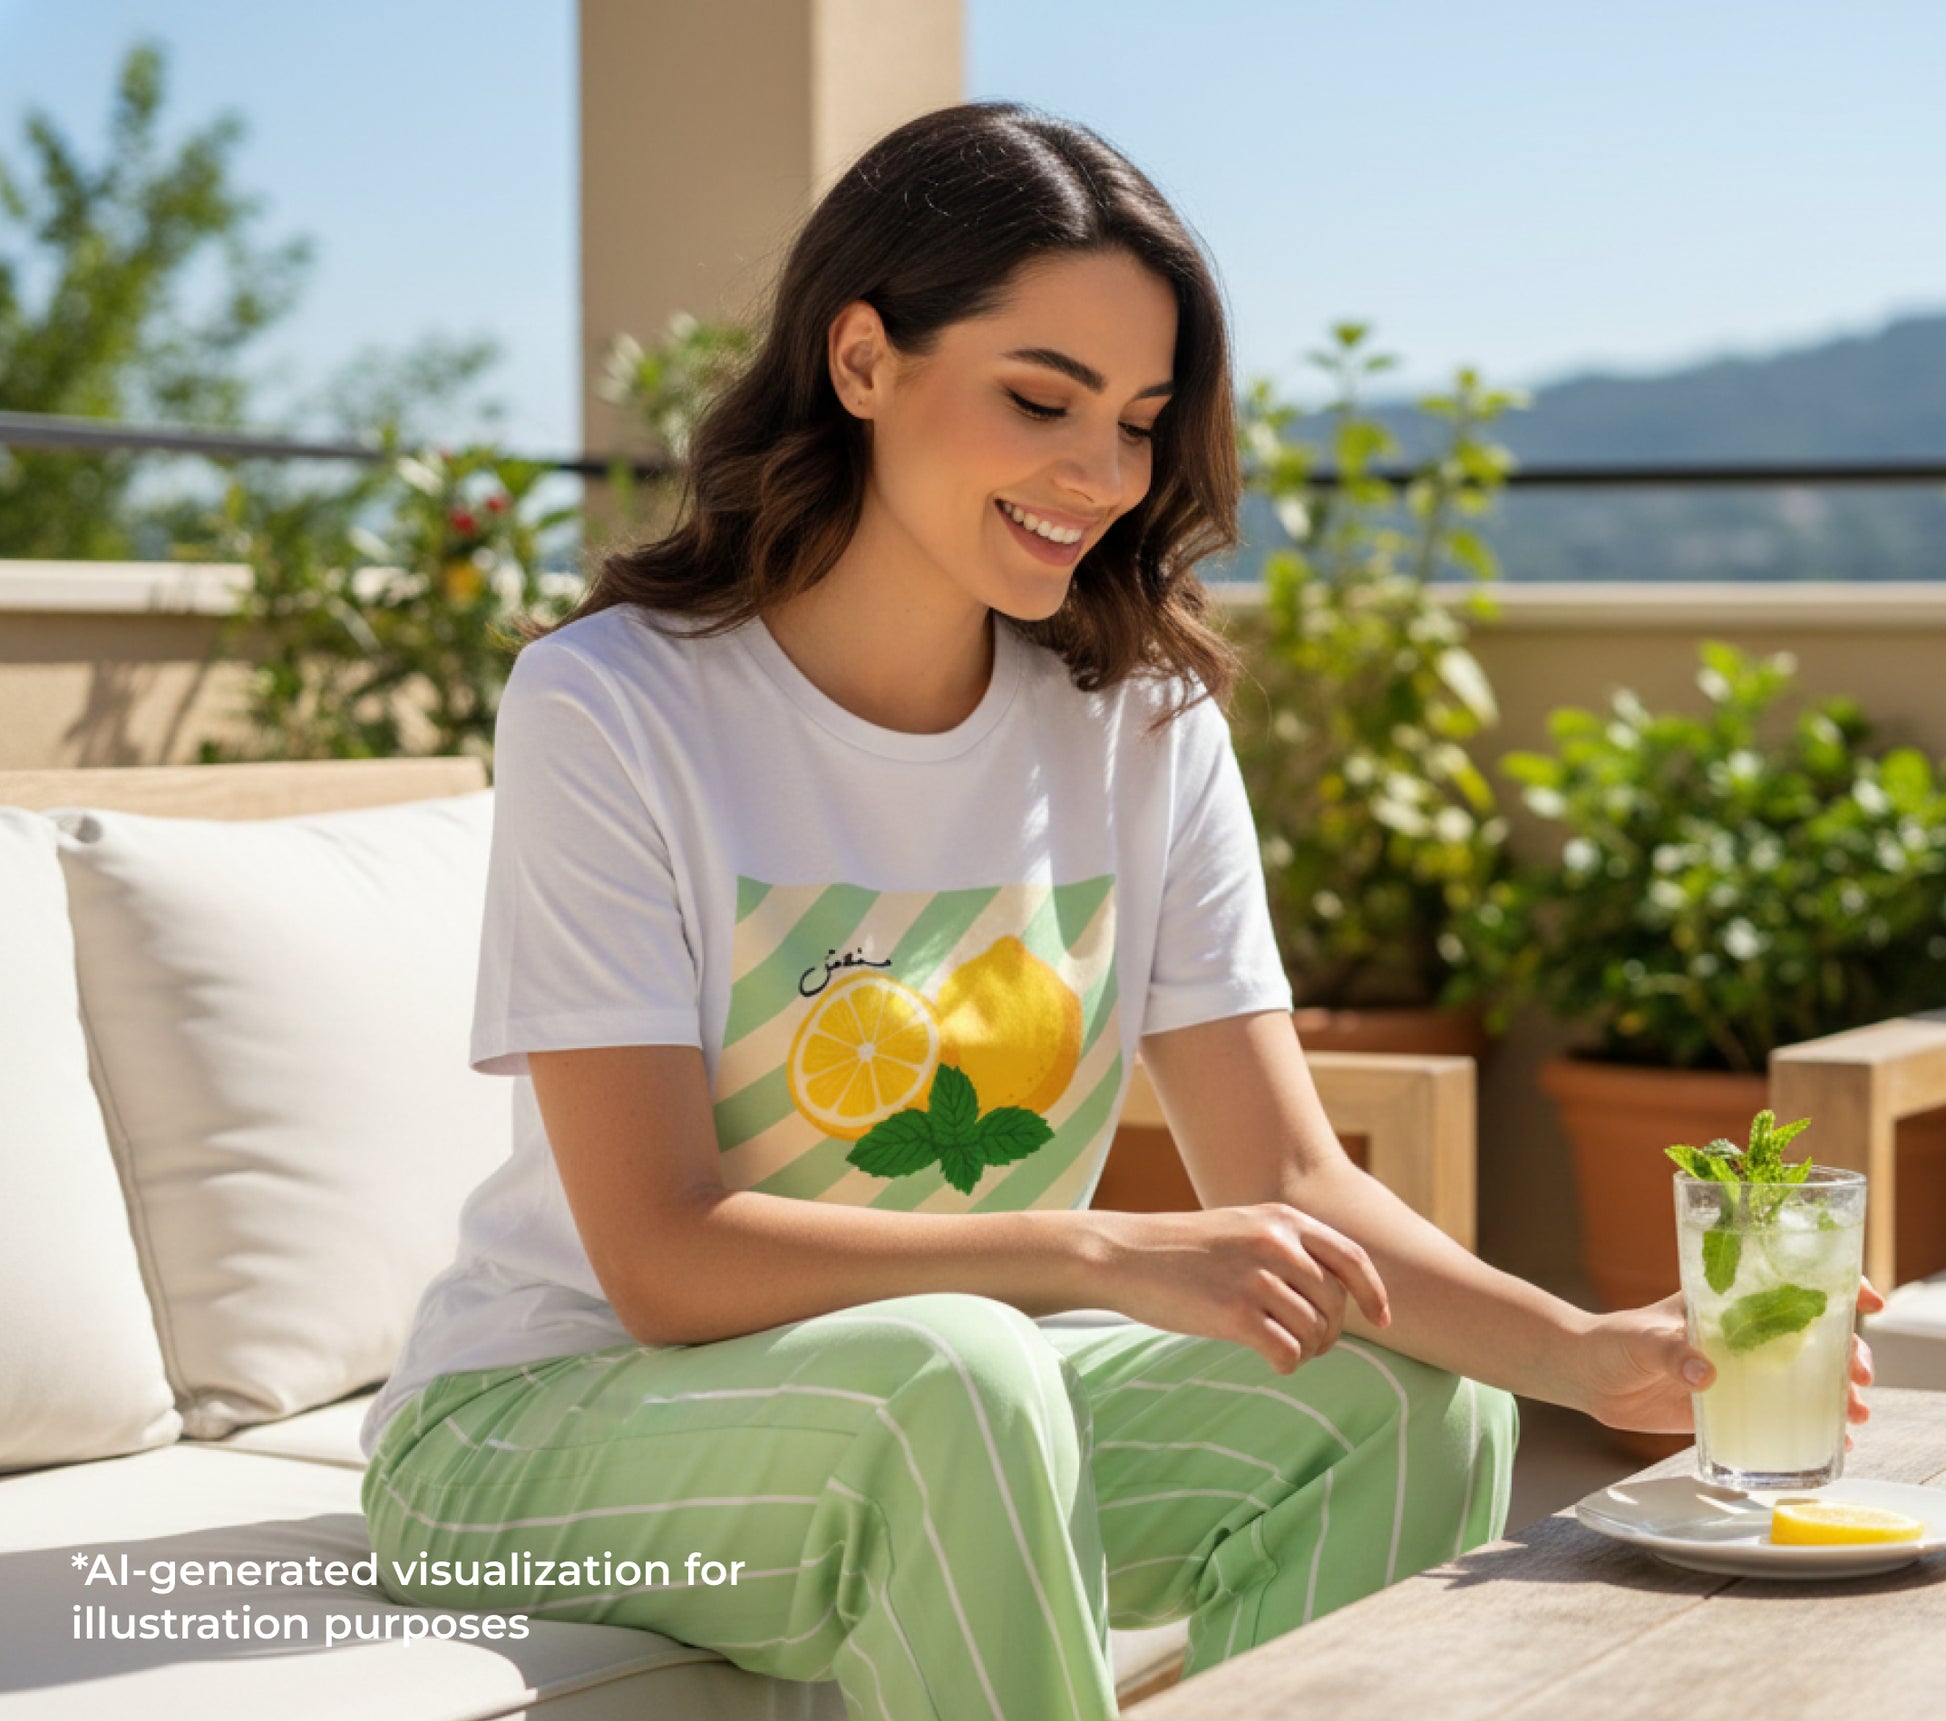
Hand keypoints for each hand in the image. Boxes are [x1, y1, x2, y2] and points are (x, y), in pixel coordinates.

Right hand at [1096, 1204, 1392, 1374]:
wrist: (1122, 1255)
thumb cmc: (1183, 1250)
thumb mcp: (1242, 1228)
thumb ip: (1287, 1246)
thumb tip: (1339, 1291)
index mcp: (1282, 1219)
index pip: (1353, 1260)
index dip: (1375, 1295)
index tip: (1383, 1322)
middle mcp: (1275, 1243)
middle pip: (1336, 1305)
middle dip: (1330, 1333)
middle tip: (1307, 1344)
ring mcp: (1255, 1278)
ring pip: (1315, 1333)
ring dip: (1307, 1351)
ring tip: (1281, 1347)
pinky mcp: (1233, 1314)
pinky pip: (1289, 1354)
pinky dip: (1286, 1363)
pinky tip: (1269, 1358)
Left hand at [1574, 1276, 1884, 1438]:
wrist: (1587, 1378)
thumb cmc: (1613, 1342)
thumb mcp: (1641, 1340)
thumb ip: (1672, 1354)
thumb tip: (1705, 1374)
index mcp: (1726, 1303)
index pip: (1788, 1285)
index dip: (1836, 1288)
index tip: (1867, 1302)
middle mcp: (1742, 1334)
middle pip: (1812, 1336)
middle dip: (1848, 1352)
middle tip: (1859, 1376)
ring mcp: (1741, 1371)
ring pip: (1805, 1377)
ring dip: (1839, 1393)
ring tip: (1857, 1415)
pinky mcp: (1731, 1406)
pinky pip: (1780, 1416)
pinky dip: (1813, 1428)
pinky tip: (1837, 1445)